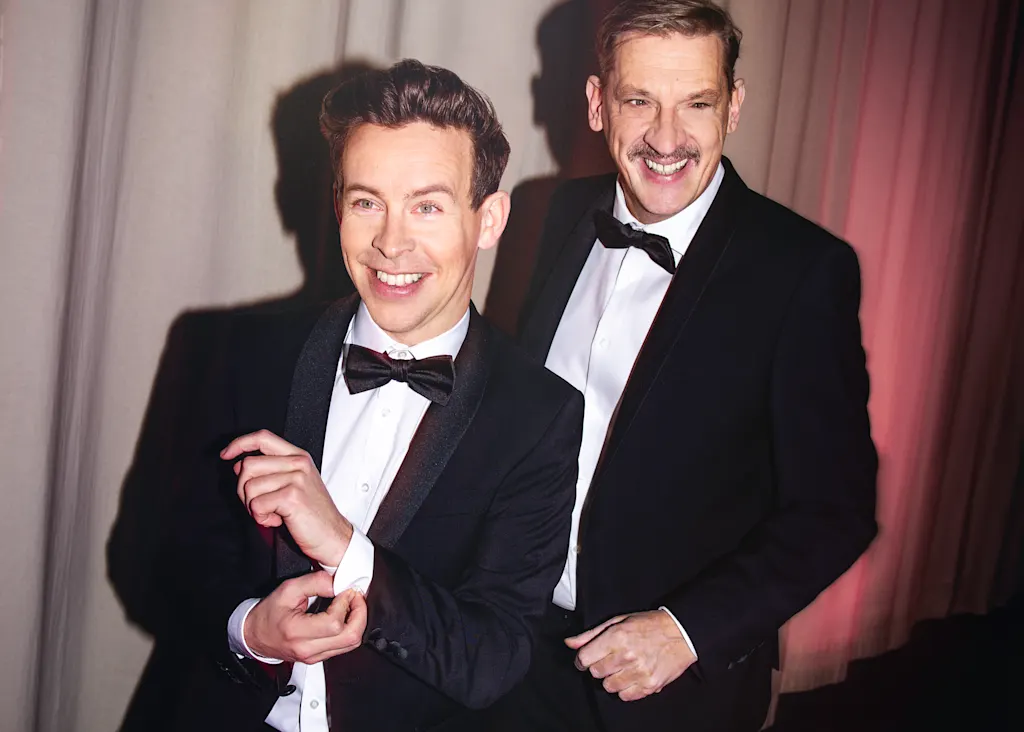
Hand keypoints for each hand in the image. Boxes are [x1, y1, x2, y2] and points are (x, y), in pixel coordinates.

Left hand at [222, 429, 352, 566]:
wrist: (332, 536)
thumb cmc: (312, 514)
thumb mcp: (294, 484)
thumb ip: (270, 471)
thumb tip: (238, 465)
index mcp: (298, 457)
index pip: (262, 438)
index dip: (239, 444)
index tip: (225, 454)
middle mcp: (298, 463)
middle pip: (249, 465)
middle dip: (244, 490)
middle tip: (260, 504)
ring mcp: (296, 478)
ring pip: (249, 486)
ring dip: (253, 507)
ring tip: (272, 513)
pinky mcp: (292, 496)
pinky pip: (256, 504)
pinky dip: (261, 518)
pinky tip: (276, 520)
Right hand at [244, 570, 367, 663]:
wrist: (255, 635)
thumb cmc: (268, 613)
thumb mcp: (288, 589)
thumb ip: (314, 582)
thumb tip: (338, 581)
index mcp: (297, 632)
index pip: (334, 623)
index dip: (346, 603)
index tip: (346, 590)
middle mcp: (308, 649)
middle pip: (350, 637)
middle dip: (360, 613)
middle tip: (356, 597)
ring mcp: (314, 657)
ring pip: (351, 644)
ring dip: (357, 622)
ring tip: (351, 605)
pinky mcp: (319, 658)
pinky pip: (344, 646)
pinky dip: (350, 629)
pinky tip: (344, 616)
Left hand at [565, 610, 695, 701]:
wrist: (681, 633)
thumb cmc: (649, 625)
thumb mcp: (618, 621)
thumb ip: (592, 634)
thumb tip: (570, 642)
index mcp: (617, 637)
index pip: (585, 658)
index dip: (583, 658)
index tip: (587, 657)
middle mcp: (626, 656)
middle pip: (595, 673)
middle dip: (599, 666)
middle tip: (610, 659)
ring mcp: (639, 672)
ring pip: (609, 686)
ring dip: (612, 678)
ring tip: (622, 668)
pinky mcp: (650, 685)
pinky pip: (625, 696)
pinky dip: (626, 689)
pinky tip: (632, 676)